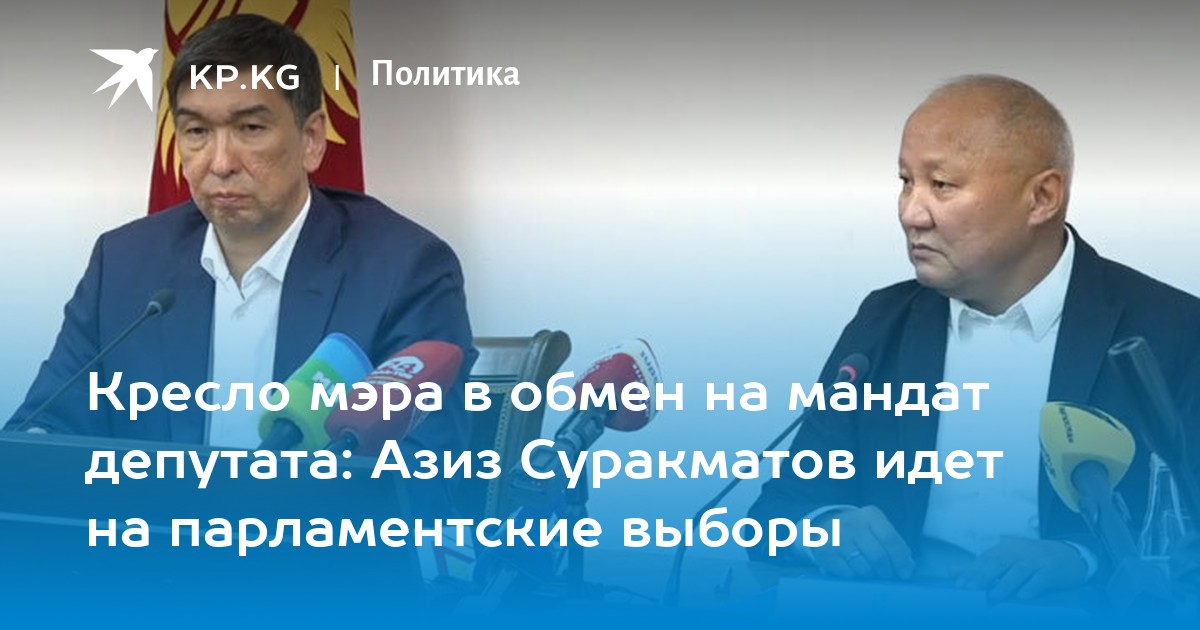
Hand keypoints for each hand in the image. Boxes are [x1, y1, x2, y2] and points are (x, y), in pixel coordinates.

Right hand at [810, 505, 914, 579]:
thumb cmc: (858, 530)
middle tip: (887, 574)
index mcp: (870, 515)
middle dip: (887, 571)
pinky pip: (848, 574)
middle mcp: (852, 524)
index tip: (905, 572)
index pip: (890, 539)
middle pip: (879, 556)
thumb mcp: (875, 528)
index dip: (901, 559)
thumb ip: (893, 544)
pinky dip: (855, 576)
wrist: (823, 525)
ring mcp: (837, 538)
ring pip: (864, 568)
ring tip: (869, 569)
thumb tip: (908, 566)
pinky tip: (853, 568)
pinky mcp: (826, 553)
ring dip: (871, 574)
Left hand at [957, 537, 1087, 601]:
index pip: (985, 560)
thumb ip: (979, 567)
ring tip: (993, 597)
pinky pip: (1040, 578)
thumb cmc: (1031, 560)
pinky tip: (1023, 596)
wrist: (1069, 555)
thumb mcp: (1006, 559)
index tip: (959, 586)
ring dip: (1005, 584)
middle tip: (970, 590)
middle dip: (983, 576)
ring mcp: (1036, 560)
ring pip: (1018, 571)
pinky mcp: (1051, 570)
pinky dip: (1031, 587)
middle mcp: (1019, 552)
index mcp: (1005, 549)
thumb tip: (951, 572)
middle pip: (999, 563)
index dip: (971, 572)